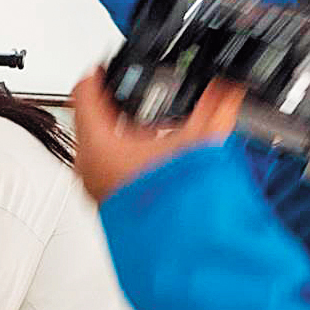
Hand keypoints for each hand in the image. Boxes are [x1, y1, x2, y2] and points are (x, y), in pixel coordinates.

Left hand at [71, 69, 243, 202]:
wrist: (173, 242)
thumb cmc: (172, 200)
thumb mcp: (197, 143)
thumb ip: (215, 109)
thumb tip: (227, 87)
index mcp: (97, 142)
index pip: (83, 93)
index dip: (95, 75)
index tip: (101, 67)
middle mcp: (86, 162)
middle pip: (88, 119)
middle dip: (110, 104)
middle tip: (127, 90)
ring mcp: (91, 183)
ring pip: (95, 144)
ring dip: (116, 131)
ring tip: (142, 123)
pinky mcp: (103, 198)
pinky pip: (104, 166)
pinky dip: (120, 155)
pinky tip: (146, 156)